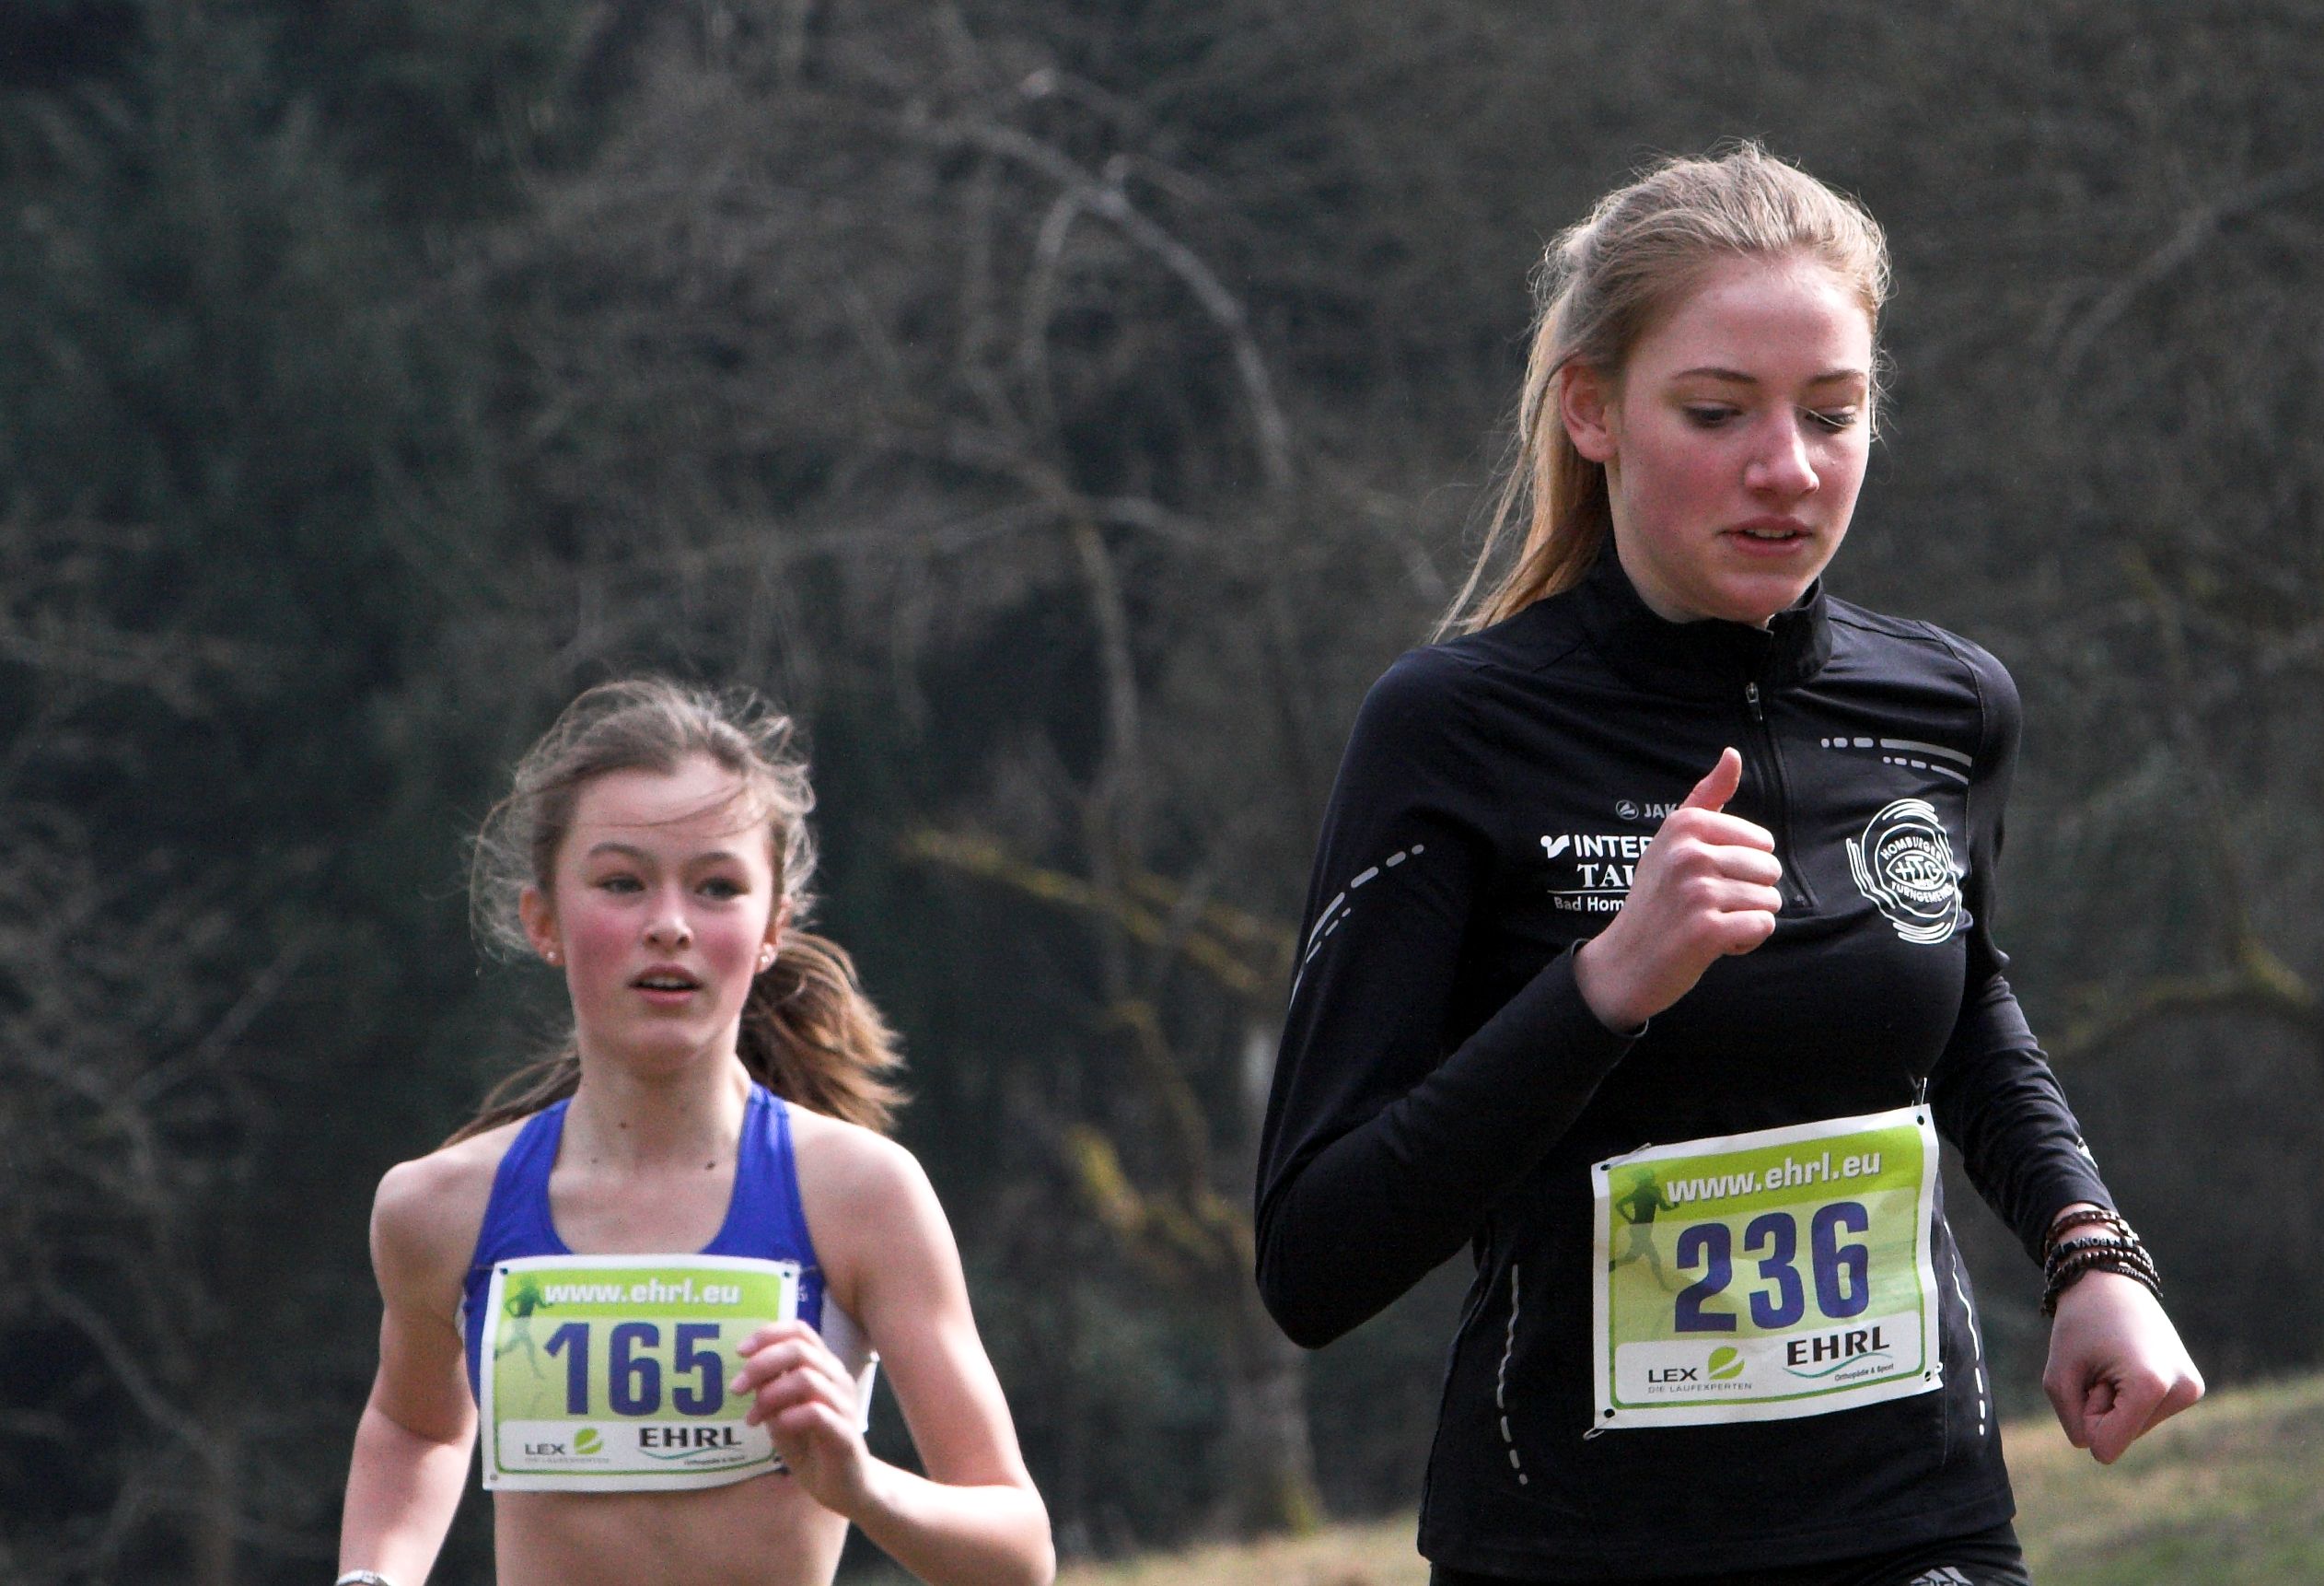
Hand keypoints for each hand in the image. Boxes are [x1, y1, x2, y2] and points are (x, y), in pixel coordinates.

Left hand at [731, 1319, 875, 1514]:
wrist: (845, 1488)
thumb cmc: (813, 1447)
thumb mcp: (782, 1416)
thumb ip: (770, 1393)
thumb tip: (748, 1375)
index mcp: (823, 1368)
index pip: (800, 1332)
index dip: (768, 1334)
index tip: (740, 1351)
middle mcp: (837, 1379)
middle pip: (800, 1349)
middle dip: (761, 1364)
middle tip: (736, 1388)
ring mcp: (844, 1405)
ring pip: (807, 1378)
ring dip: (770, 1394)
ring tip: (753, 1417)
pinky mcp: (845, 1434)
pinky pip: (817, 1413)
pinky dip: (790, 1416)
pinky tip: (776, 1427)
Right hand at [1573, 748, 1782, 1031]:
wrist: (1625, 961)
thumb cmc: (1656, 898)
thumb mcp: (1672, 839)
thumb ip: (1707, 796)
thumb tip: (1733, 754)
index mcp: (1684, 825)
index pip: (1762, 841)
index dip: (1745, 867)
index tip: (1708, 879)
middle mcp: (1689, 853)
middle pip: (1770, 870)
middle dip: (1750, 894)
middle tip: (1708, 906)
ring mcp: (1697, 892)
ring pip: (1770, 901)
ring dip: (1747, 919)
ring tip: (1710, 924)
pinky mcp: (1707, 930)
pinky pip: (1762, 927)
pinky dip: (1746, 942)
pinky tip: (1714, 945)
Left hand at [2043, 1270, 2203, 1462]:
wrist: (2110, 1282)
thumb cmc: (2079, 1324)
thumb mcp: (2057, 1377)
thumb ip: (2074, 1423)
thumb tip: (2102, 1450)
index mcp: (2151, 1385)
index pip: (2105, 1445)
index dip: (2084, 1415)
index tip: (2090, 1376)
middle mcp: (2182, 1391)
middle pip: (2120, 1436)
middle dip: (2101, 1407)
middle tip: (2103, 1363)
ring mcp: (2191, 1390)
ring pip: (2133, 1428)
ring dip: (2115, 1401)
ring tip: (2116, 1361)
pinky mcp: (2192, 1388)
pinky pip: (2144, 1416)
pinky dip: (2128, 1398)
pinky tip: (2130, 1365)